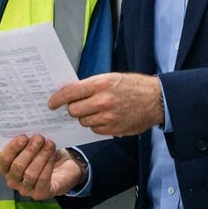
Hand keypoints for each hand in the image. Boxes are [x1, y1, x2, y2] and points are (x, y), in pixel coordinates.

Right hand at [0, 135, 83, 198]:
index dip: (13, 147)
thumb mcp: (32, 147)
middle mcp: (13, 181)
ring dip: (41, 157)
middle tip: (39, 138)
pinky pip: (42, 180)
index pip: (5, 159)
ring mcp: (26, 190)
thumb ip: (26, 142)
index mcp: (6, 169)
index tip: (24, 136)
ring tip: (49, 144)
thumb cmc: (42, 155)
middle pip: (18, 166)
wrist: (62, 169)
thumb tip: (28, 132)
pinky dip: (48, 165)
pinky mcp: (40, 194)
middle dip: (29, 150)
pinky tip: (53, 155)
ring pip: (30, 174)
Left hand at [48, 72, 163, 137]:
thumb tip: (69, 94)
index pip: (70, 93)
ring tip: (96, 110)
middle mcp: (102, 101)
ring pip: (83, 121)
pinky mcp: (114, 130)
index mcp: (99, 85)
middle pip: (73, 111)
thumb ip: (89, 86)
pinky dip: (96, 125)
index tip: (51, 103)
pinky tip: (105, 117)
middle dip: (73, 109)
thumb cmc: (131, 86)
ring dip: (85, 117)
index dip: (57, 99)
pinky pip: (95, 130)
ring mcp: (108, 117)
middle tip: (77, 106)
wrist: (156, 100)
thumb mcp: (109, 78)